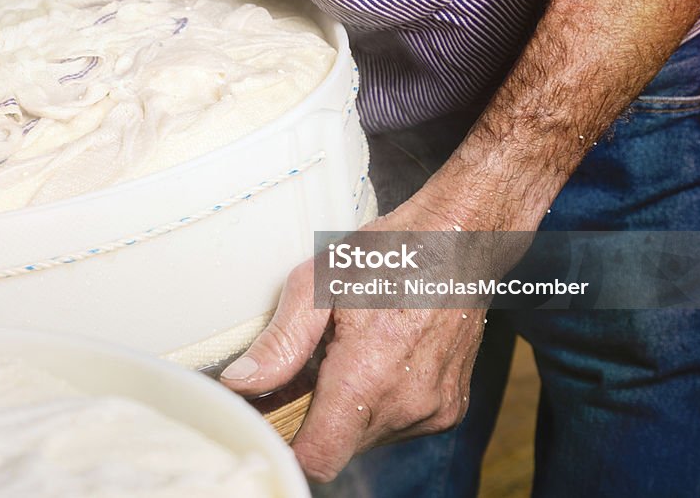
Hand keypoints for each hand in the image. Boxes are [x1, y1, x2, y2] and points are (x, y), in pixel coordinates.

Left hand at [220, 197, 488, 482]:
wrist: (460, 240)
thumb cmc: (389, 252)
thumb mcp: (320, 284)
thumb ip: (280, 342)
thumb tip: (239, 383)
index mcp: (368, 374)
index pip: (319, 458)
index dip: (290, 444)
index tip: (278, 415)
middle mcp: (407, 403)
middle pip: (339, 448)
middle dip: (315, 418)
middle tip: (312, 367)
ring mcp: (435, 409)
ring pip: (368, 439)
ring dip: (349, 411)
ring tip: (350, 356)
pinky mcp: (451, 408)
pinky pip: (400, 426)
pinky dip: (380, 405)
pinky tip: (380, 361)